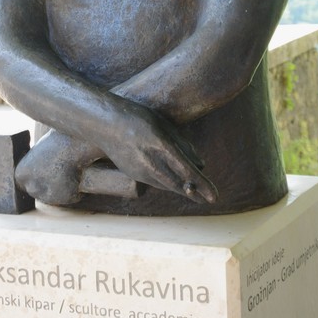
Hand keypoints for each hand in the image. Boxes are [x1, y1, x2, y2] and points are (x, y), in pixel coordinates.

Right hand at [103, 105, 217, 204]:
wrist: (103, 123)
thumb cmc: (138, 118)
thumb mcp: (164, 125)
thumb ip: (183, 144)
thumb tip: (201, 164)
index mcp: (159, 144)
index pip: (185, 169)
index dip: (202, 184)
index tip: (214, 196)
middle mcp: (149, 161)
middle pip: (177, 184)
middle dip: (196, 192)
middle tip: (212, 199)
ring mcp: (138, 170)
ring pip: (167, 185)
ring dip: (182, 188)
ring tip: (196, 190)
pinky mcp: (132, 174)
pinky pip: (155, 182)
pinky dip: (167, 182)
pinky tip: (175, 180)